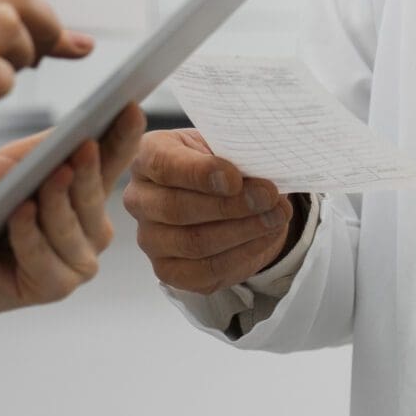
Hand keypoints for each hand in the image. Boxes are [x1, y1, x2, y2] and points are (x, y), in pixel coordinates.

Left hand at [0, 106, 144, 321]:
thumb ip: (27, 156)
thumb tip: (56, 147)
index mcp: (79, 193)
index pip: (108, 163)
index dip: (122, 137)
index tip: (132, 107)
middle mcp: (87, 229)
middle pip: (95, 197)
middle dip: (89, 171)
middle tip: (85, 145)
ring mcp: (75, 261)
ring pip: (74, 229)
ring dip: (59, 203)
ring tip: (52, 177)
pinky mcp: (52, 288)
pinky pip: (46, 259)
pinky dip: (31, 234)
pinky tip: (21, 213)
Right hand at [121, 129, 295, 292]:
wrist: (224, 196)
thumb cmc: (220, 163)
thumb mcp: (226, 146)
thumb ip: (235, 155)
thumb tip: (261, 175)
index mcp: (147, 156)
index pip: (163, 165)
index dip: (200, 173)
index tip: (235, 179)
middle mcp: (139, 198)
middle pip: (176, 208)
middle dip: (230, 205)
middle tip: (268, 197)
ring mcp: (150, 238)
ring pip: (193, 242)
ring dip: (242, 230)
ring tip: (275, 217)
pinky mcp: (168, 270)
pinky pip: (204, 270)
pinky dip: (241, 254)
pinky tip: (265, 237)